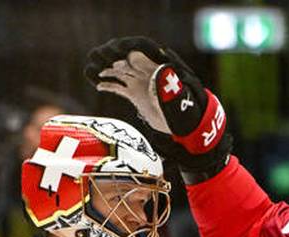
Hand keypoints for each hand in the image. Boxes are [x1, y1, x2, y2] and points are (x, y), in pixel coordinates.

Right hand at [84, 37, 231, 177]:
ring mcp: (141, 83)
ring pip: (121, 73)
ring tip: (99, 73)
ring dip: (109, 72)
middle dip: (116, 61)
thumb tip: (161, 69)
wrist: (187, 129)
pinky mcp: (136, 95)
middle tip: (107, 65)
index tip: (120, 59)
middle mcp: (148, 73)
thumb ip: (171, 85)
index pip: (143, 54)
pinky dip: (109, 86)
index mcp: (161, 67)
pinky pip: (119, 87)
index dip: (131, 55)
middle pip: (129, 61)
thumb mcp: (181, 99)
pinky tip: (99, 86)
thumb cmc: (189, 113)